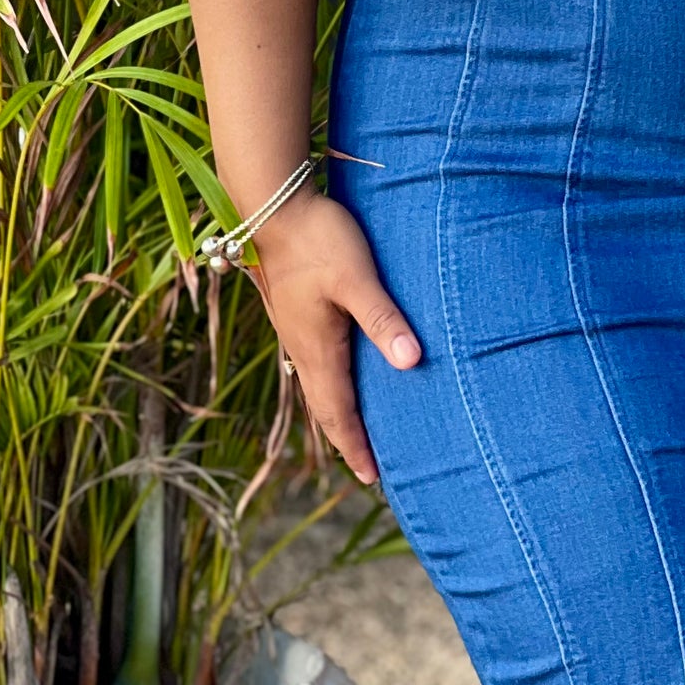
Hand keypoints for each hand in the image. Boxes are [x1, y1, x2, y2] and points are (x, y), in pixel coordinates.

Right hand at [248, 191, 419, 484]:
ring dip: (335, 411)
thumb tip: (411, 363)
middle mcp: (302, 346)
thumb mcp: (358, 279)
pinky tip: (337, 371)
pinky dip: (328, 382)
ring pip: (316, 384)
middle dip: (345, 438)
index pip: (338, 412)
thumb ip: (383, 319)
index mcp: (318, 348)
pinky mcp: (295, 310)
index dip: (355, 446)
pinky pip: (313, 361)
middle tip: (367, 467)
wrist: (274, 205)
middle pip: (324, 406)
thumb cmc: (318, 240)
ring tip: (354, 429)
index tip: (372, 478)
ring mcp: (294, 328)